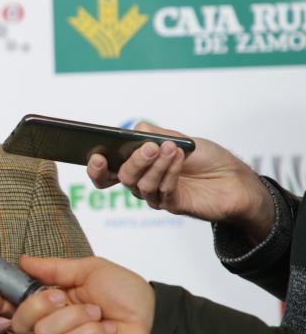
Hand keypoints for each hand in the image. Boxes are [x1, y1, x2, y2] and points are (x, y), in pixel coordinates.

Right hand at [10, 256, 153, 333]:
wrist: (154, 318)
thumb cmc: (127, 295)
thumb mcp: (87, 270)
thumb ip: (52, 268)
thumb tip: (24, 261)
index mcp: (51, 304)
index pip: (15, 305)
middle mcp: (53, 326)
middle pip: (22, 321)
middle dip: (41, 304)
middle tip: (63, 297)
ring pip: (46, 331)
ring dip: (76, 316)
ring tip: (97, 314)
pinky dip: (90, 331)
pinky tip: (105, 330)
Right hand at [86, 122, 272, 241]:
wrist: (236, 178)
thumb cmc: (208, 158)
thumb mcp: (180, 139)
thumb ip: (155, 134)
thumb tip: (135, 128)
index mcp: (139, 166)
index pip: (108, 172)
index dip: (97, 168)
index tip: (97, 156)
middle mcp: (143, 182)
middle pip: (124, 177)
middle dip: (135, 160)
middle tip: (150, 147)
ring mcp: (157, 195)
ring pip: (142, 185)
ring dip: (157, 165)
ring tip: (171, 148)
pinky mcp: (173, 205)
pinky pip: (163, 191)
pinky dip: (170, 173)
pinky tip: (179, 158)